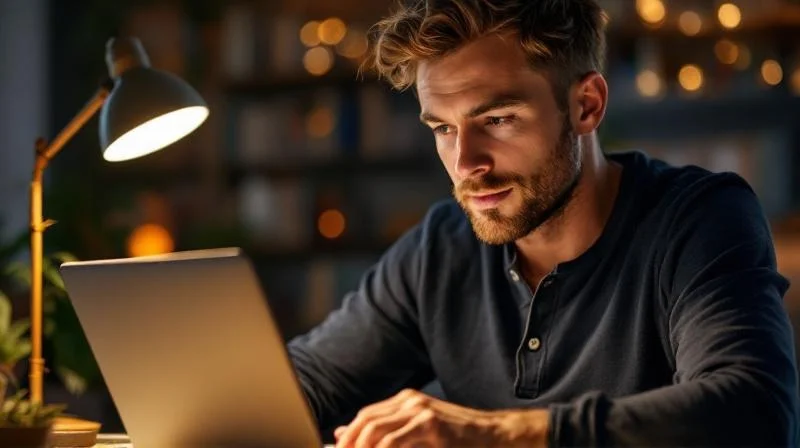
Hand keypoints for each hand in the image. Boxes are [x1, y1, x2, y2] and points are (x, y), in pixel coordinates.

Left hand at [333, 388, 548, 447]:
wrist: (495, 436)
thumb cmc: (460, 439)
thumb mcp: (421, 434)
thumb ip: (390, 433)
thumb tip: (346, 436)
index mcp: (405, 402)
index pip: (365, 416)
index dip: (348, 437)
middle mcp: (410, 402)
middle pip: (365, 421)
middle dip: (350, 444)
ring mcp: (421, 411)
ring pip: (375, 430)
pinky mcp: (431, 425)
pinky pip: (393, 441)